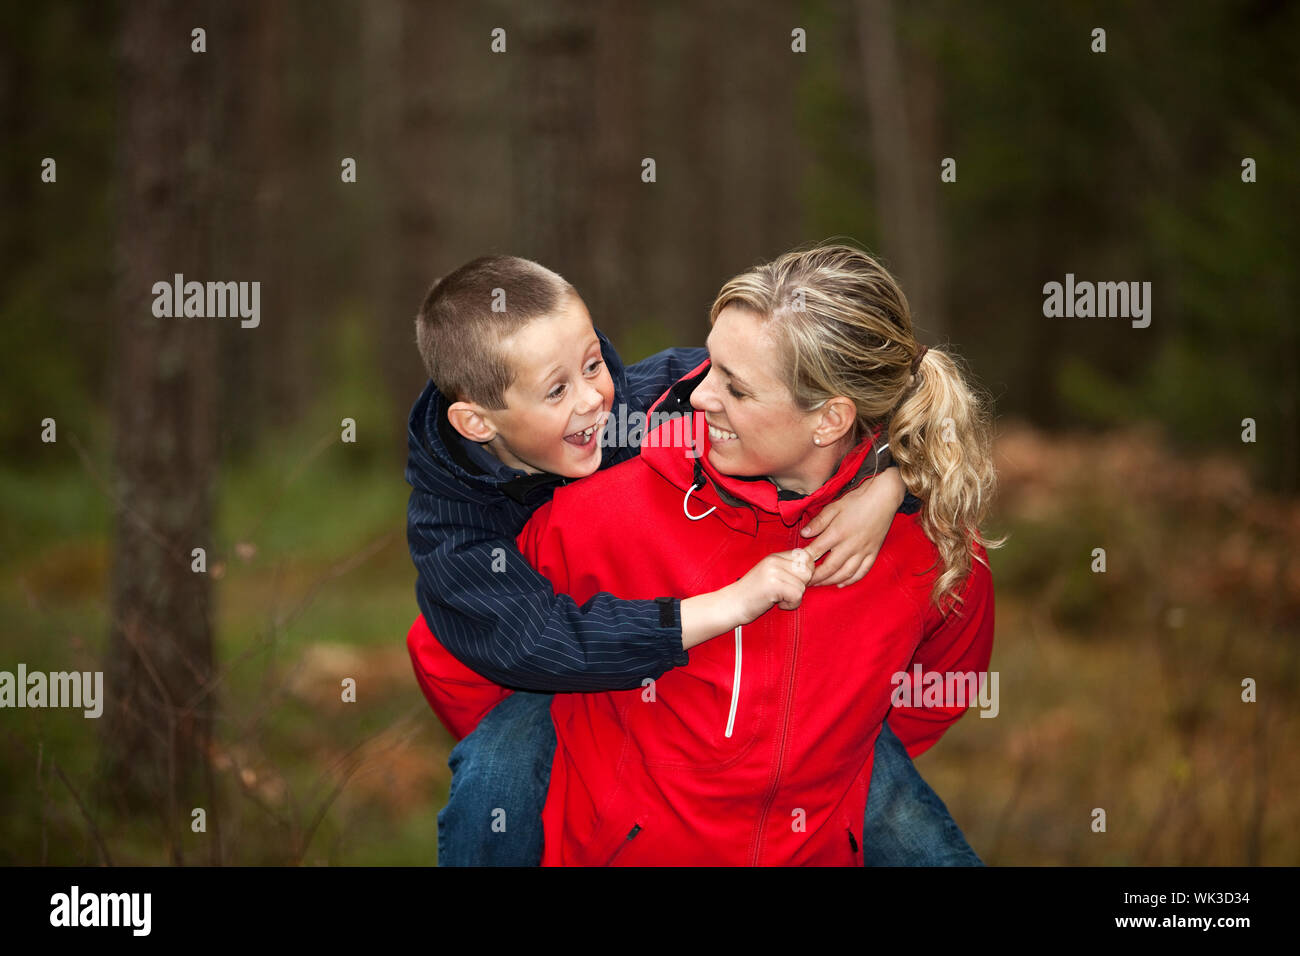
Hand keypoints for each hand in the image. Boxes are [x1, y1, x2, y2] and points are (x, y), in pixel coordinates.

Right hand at [729, 549, 814, 620]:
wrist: (732, 605)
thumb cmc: (752, 594)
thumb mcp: (771, 575)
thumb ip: (788, 569)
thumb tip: (812, 569)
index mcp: (775, 556)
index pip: (805, 556)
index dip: (806, 572)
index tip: (795, 583)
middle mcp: (774, 560)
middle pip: (808, 570)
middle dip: (802, 585)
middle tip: (786, 592)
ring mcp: (773, 571)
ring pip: (803, 584)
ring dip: (795, 597)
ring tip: (780, 599)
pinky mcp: (773, 584)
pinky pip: (797, 595)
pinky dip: (791, 605)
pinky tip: (778, 604)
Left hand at [799, 468, 905, 587]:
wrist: (884, 497)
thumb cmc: (857, 500)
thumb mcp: (834, 507)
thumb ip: (818, 522)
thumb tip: (804, 533)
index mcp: (837, 532)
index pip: (816, 551)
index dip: (805, 561)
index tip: (796, 566)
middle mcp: (850, 545)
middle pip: (830, 567)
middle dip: (816, 577)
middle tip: (805, 582)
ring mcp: (863, 551)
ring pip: (845, 573)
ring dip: (831, 581)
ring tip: (820, 584)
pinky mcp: (873, 552)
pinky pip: (862, 571)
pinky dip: (851, 580)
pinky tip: (841, 584)